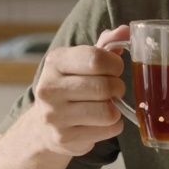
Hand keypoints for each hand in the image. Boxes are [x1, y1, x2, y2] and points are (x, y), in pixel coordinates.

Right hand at [28, 26, 130, 156]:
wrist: (43, 126)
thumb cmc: (70, 87)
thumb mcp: (81, 62)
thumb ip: (105, 46)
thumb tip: (125, 30)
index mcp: (55, 61)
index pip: (96, 58)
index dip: (115, 64)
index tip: (115, 69)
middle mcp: (49, 88)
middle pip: (105, 86)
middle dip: (117, 88)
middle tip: (113, 90)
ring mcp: (55, 115)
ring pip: (108, 111)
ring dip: (115, 108)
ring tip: (106, 105)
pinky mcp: (64, 138)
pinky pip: (108, 129)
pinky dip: (112, 125)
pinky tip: (100, 122)